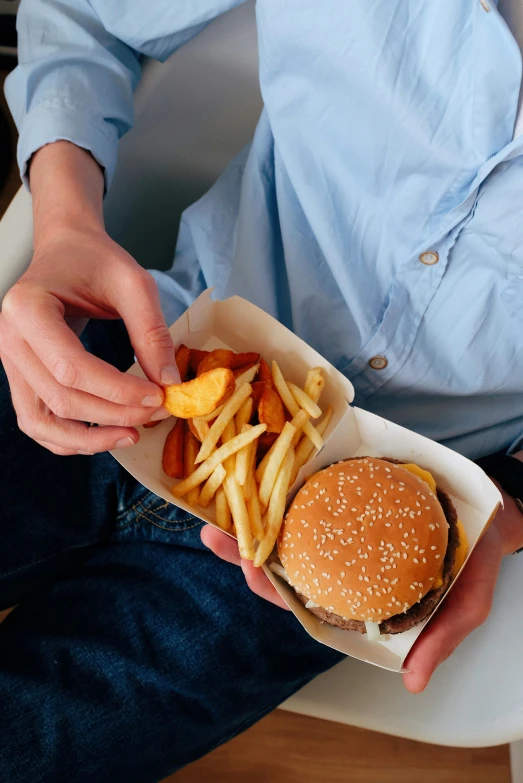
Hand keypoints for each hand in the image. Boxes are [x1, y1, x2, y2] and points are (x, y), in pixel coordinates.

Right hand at [0, 142, 178, 455]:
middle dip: (113, 414)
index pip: (71, 368)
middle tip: (157, 413)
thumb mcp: (132, 282)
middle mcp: (9, 339)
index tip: (158, 396)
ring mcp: (9, 362)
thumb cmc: (96, 260)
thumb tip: (169, 383)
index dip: (117, 391)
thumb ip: (151, 331)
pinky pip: (38, 422)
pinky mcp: (20, 377)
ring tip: (132, 435)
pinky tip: (106, 436)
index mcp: (28, 308)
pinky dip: (69, 439)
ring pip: (42, 421)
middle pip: (60, 399)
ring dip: (89, 439)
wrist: (67, 250)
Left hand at [202, 453, 522, 684]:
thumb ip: (440, 637)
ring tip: (219, 506)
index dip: (275, 589)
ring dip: (254, 516)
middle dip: (246, 549)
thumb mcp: (465, 603)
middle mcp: (346, 558)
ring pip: (291, 524)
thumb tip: (415, 680)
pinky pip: (313, 489)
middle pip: (287, 559)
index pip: (308, 597)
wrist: (493, 509)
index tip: (251, 573)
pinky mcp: (351, 489)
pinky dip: (286, 484)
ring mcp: (344, 522)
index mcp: (361, 591)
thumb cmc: (474, 557)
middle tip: (217, 536)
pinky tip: (261, 472)